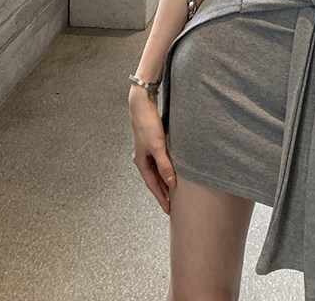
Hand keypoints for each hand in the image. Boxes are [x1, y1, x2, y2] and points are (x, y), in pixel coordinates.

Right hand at [130, 88, 176, 212]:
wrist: (142, 105)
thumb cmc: (147, 125)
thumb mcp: (158, 147)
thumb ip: (164, 165)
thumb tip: (171, 183)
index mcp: (141, 162)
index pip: (153, 185)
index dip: (161, 197)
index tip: (168, 210)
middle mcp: (142, 158)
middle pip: (154, 179)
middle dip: (162, 192)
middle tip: (172, 204)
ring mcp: (146, 150)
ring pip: (157, 170)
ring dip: (164, 179)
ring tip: (174, 190)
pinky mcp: (151, 142)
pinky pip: (159, 160)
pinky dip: (165, 167)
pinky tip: (172, 168)